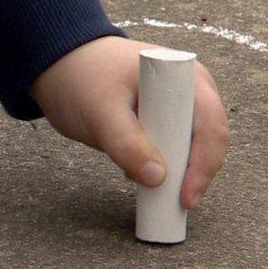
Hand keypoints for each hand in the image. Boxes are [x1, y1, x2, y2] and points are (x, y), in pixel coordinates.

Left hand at [29, 35, 229, 208]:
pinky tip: (137, 175)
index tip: (185, 198)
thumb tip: (158, 179)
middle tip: (172, 204)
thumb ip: (126, 144)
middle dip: (192, 172)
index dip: (204, 165)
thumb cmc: (80, 78)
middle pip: (207, 140)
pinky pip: (171, 147)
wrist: (57, 64)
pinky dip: (159, 164)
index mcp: (184, 78)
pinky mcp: (160, 118)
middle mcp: (189, 90)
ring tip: (149, 190)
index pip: (210, 127)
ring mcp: (176, 104)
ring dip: (175, 170)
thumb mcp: (100, 113)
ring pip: (189, 147)